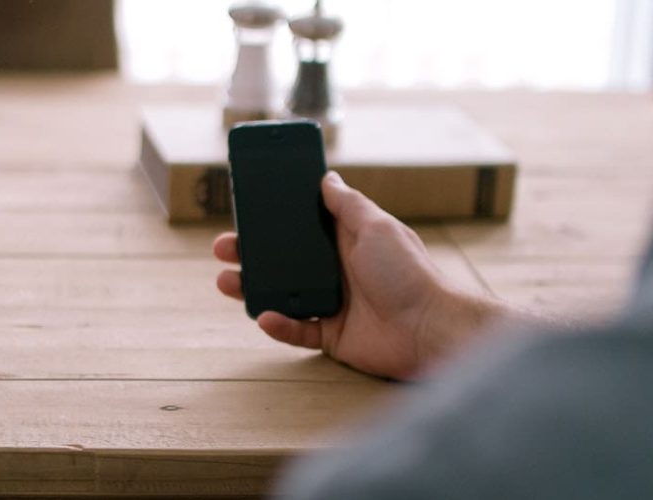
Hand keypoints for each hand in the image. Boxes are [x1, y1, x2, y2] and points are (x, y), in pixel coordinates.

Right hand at [214, 171, 508, 379]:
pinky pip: (296, 330)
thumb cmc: (409, 273)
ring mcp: (331, 303)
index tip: (246, 209)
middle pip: (282, 260)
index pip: (300, 225)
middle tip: (223, 247)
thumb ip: (348, 204)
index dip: (273, 218)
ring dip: (252, 288)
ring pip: (281, 294)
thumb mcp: (377, 227)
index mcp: (344, 241)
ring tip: (226, 281)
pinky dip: (278, 325)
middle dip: (249, 253)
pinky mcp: (331, 335)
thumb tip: (326, 177)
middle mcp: (335, 270)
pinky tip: (265, 316)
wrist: (429, 328)